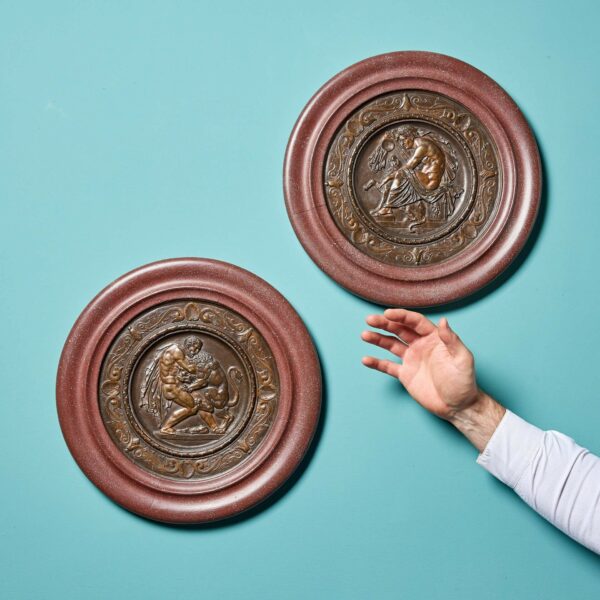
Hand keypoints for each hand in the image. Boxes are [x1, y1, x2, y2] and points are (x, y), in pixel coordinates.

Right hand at [361, 309, 504, 450]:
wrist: (458, 406)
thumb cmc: (464, 382)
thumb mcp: (462, 359)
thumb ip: (452, 340)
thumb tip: (443, 320)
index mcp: (434, 338)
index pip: (415, 322)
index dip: (401, 316)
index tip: (387, 313)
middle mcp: (421, 345)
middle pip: (399, 330)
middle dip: (384, 323)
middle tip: (369, 320)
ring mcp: (412, 359)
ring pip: (391, 345)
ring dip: (378, 339)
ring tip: (364, 335)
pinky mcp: (405, 374)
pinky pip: (388, 366)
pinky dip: (376, 363)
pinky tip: (366, 359)